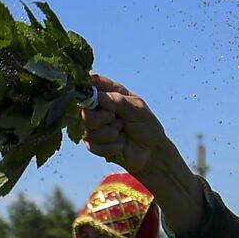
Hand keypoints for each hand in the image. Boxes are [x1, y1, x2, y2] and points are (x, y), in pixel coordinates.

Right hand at [81, 75, 202, 233]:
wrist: (154, 156)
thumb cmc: (150, 129)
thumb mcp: (137, 110)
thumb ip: (117, 101)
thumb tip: (97, 94)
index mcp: (109, 92)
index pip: (89, 82)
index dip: (86, 85)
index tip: (93, 91)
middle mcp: (98, 109)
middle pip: (84, 108)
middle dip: (104, 117)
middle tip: (120, 122)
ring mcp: (94, 128)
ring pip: (88, 128)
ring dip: (109, 134)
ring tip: (124, 136)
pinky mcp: (95, 146)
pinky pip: (93, 145)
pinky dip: (109, 148)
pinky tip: (120, 148)